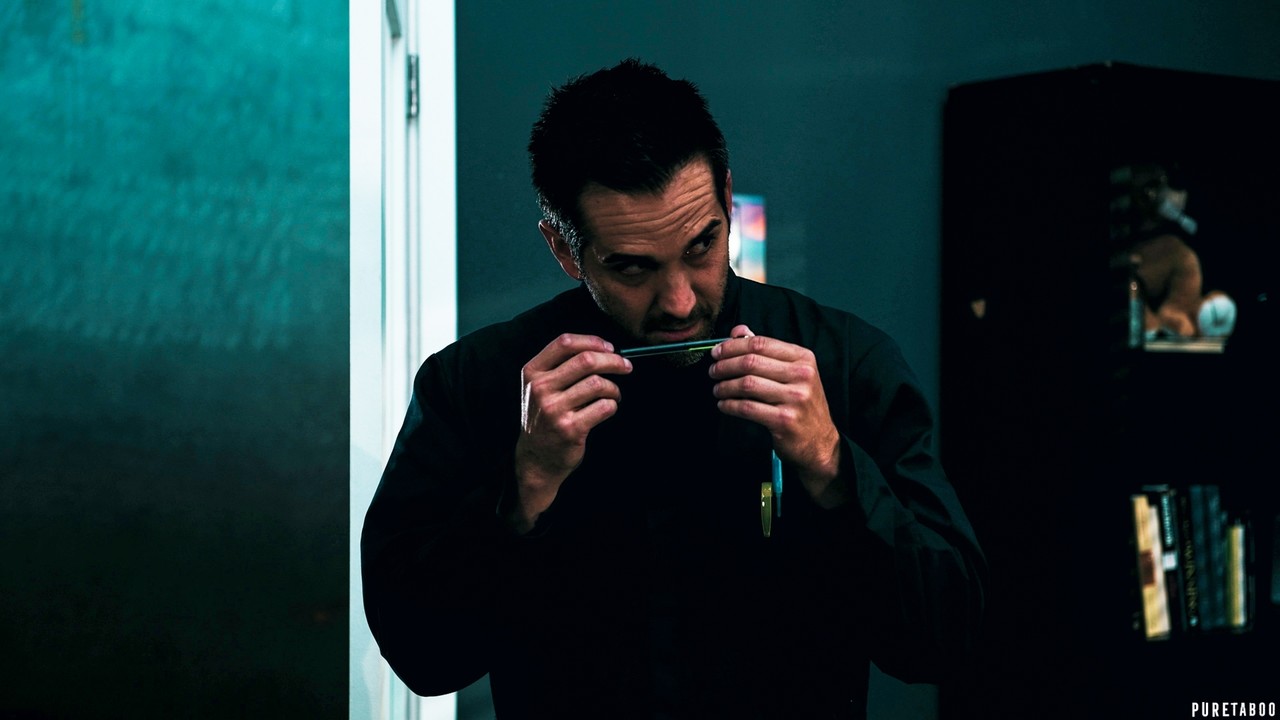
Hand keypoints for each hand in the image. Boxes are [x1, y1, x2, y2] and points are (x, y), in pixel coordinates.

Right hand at [511, 334, 631, 532]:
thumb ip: (561, 365)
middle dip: (613, 361)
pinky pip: (604, 407)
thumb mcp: (539, 387)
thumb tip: (603, 348)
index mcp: (532, 372)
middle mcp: (541, 389)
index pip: (565, 343)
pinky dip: (612, 405)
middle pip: (586, 360)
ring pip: (598, 384)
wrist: (536, 458)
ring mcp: (555, 409)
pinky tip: (607, 408)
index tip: (609, 347)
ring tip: (614, 394)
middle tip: (626, 366)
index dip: (592, 341)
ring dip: (614, 388)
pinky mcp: (571, 428)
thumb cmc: (544, 417)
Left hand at [709, 325, 845, 506]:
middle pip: (751, 361)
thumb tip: (738, 331)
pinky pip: (747, 408)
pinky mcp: (784, 420)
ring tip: (717, 389)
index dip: (733, 346)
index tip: (717, 352)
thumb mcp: (792, 372)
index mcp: (803, 358)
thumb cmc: (801, 403)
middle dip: (725, 365)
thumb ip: (766, 350)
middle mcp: (802, 375)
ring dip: (725, 386)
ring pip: (747, 384)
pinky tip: (724, 404)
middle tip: (713, 371)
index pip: (761, 343)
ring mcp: (795, 398)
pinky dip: (730, 405)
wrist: (819, 441)